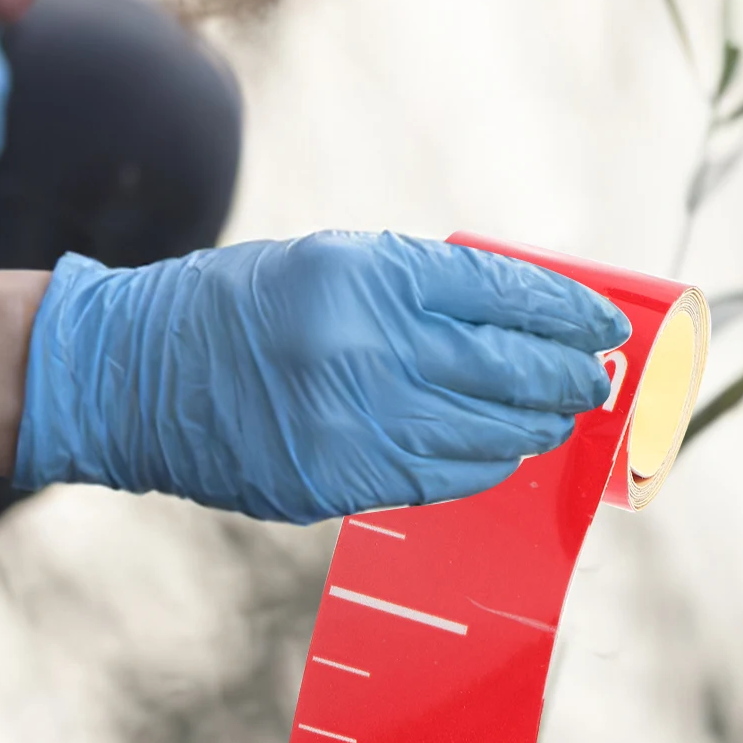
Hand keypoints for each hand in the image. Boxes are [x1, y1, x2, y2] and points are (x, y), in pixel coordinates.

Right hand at [13, 231, 631, 522]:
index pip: (502, 292)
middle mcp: (368, 346)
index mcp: (368, 274)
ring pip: (485, 435)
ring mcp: (354, 421)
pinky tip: (502, 453)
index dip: (567, 313)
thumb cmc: (240, 307)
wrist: (135, 376)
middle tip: (596, 381)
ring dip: (533, 428)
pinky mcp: (338, 480)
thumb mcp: (331, 263)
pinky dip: (483, 466)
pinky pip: (440, 479)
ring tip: (557, 419)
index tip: (606, 325)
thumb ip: (421, 290)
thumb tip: (520, 319)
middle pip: (507, 369)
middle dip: (567, 377)